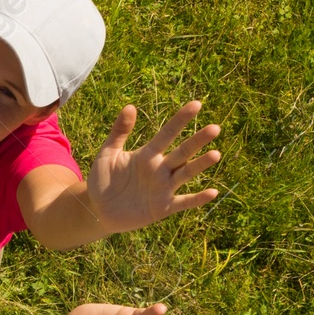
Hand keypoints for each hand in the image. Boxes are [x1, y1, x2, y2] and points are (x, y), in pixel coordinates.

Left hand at [85, 101, 220, 234]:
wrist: (98, 210)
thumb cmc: (103, 180)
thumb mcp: (107, 155)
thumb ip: (119, 133)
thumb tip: (130, 106)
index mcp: (148, 154)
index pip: (167, 133)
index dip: (180, 119)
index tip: (196, 104)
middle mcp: (160, 169)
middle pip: (182, 152)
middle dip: (197, 141)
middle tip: (214, 128)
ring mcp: (163, 188)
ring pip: (185, 173)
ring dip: (200, 165)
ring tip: (215, 154)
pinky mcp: (162, 208)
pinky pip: (183, 202)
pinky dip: (197, 199)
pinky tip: (213, 192)